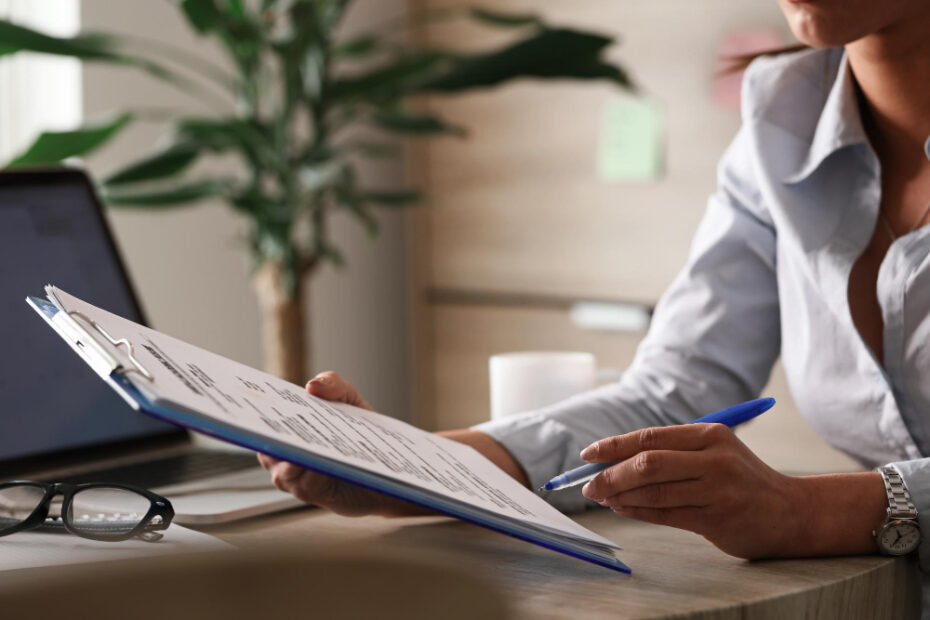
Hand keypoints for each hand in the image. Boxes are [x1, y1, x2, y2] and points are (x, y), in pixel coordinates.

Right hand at [257, 371, 426, 516]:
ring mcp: (298, 477)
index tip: (250, 399)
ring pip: (281, 469)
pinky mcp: (315, 493)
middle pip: (266, 447)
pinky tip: (315, 462)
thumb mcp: (349, 400)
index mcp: (292, 427)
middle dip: (266, 436)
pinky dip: (307, 473)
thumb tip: (312, 385)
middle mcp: (287, 455)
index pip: (264, 419)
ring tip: (296, 445)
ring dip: (288, 458)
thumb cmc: (362, 432)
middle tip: (271, 423)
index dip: (254, 411)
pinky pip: (303, 484)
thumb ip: (333, 385)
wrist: (390, 465)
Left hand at [578, 424, 885, 558]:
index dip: (613, 445)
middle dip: (610, 473)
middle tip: (587, 484)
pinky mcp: (717, 518)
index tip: (588, 454)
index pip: (650, 436)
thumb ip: (673, 452)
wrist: (792, 512)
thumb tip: (616, 459)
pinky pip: (665, 514)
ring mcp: (717, 489)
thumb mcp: (714, 452)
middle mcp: (714, 459)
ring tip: (601, 497)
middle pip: (648, 462)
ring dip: (620, 495)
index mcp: (710, 434)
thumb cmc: (743, 479)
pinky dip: (637, 512)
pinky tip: (622, 509)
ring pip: (653, 491)